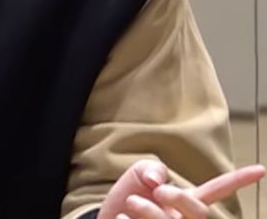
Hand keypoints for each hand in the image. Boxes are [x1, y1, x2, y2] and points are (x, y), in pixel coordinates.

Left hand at [97, 159, 264, 218]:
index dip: (239, 180)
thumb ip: (152, 168)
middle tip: (156, 190)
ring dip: (148, 210)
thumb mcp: (138, 175)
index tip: (261, 169)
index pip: (216, 191)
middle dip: (177, 196)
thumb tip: (158, 181)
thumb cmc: (126, 200)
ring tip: (129, 204)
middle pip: (200, 212)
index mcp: (186, 203)